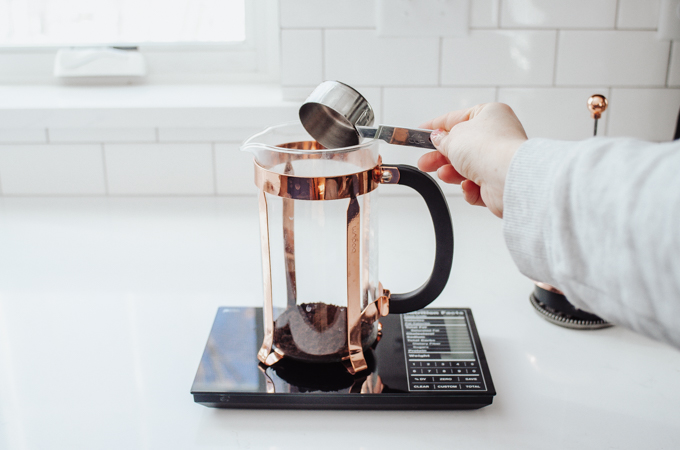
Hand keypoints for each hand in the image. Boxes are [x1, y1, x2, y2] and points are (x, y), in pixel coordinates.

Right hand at [417, 103, 527, 217]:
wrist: (508, 177)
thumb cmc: (488, 149)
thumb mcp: (453, 137)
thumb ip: (442, 139)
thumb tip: (437, 139)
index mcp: (490, 114)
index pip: (457, 117)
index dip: (436, 126)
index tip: (420, 132)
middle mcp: (497, 136)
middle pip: (461, 146)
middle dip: (441, 157)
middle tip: (425, 162)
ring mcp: (498, 160)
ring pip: (467, 168)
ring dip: (453, 173)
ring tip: (444, 174)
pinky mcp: (499, 182)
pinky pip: (477, 186)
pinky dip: (469, 188)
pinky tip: (468, 186)